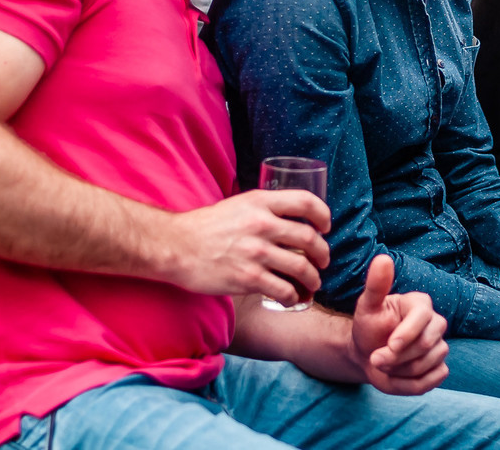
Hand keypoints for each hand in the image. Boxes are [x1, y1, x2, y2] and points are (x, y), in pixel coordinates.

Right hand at [166, 189, 330, 304]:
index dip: (323, 215)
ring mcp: (256, 252)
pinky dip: (293, 297)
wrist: (175, 246)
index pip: (306, 202)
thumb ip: (263, 209)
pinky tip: (291, 298)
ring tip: (312, 284)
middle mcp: (262, 224)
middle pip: (310, 238)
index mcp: (260, 202)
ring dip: (313, 279)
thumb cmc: (205, 227)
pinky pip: (284, 290)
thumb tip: (290, 219)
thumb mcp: (238, 205)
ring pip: (302, 267)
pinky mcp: (248, 278)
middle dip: (323, 253)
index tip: (325, 227)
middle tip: (322, 261)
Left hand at [348, 255, 449, 394]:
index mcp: (421, 304)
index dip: (407, 334)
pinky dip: (411, 383)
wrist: (367, 354)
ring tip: (385, 364)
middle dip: (398, 357)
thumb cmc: (368, 327)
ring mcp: (440, 346)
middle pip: (427, 344)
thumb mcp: (366, 306)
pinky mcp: (440, 367)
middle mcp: (436, 323)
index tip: (390, 345)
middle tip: (376, 358)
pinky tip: (398, 374)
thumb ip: (376, 284)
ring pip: (428, 364)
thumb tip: (383, 258)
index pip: (423, 318)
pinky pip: (433, 379)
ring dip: (400, 370)